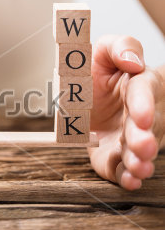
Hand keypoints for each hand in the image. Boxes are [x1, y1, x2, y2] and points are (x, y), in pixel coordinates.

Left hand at [89, 35, 162, 189]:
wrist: (82, 98)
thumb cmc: (95, 73)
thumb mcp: (101, 51)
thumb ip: (119, 47)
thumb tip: (132, 61)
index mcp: (138, 84)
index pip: (145, 92)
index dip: (143, 105)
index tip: (140, 117)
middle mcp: (138, 113)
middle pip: (147, 127)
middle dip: (144, 138)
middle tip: (142, 146)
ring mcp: (129, 136)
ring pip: (138, 150)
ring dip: (138, 161)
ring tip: (137, 168)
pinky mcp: (116, 154)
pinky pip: (123, 168)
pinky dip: (127, 176)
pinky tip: (130, 181)